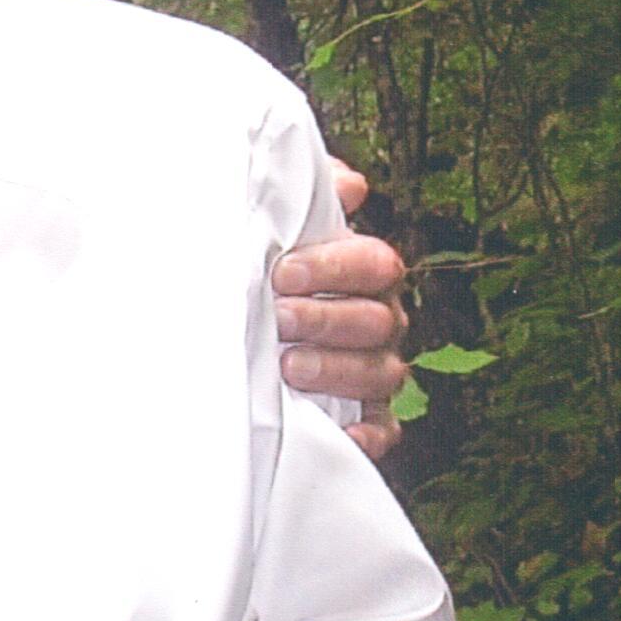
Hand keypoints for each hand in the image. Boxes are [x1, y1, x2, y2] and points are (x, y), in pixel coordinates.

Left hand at [273, 159, 407, 458]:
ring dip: (337, 369)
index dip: (333, 266)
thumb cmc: (261, 264)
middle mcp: (377, 318)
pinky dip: (370, 434)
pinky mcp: (364, 414)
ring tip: (289, 366)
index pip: (373, 263)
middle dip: (326, 318)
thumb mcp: (277, 227)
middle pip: (377, 319)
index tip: (283, 273)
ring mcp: (373, 367)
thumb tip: (350, 186)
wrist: (237, 315)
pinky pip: (383, 428)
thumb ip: (311, 198)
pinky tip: (344, 433)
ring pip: (381, 372)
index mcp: (362, 271)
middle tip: (279, 317)